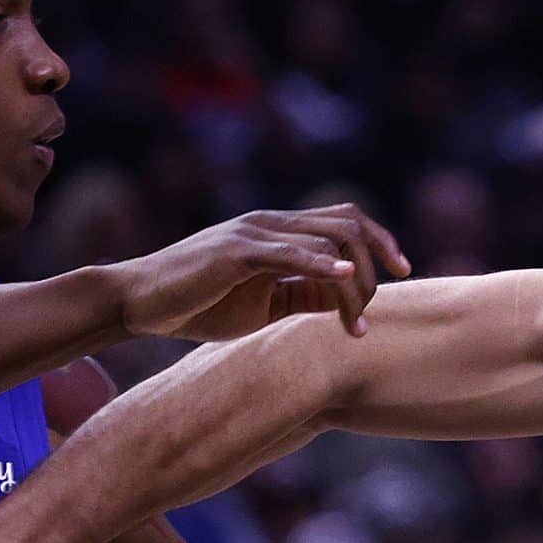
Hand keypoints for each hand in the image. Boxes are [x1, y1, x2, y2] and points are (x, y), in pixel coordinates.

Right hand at [118, 204, 410, 341]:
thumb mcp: (263, 306)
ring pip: (327, 238)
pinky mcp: (234, 251)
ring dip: (353, 282)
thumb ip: (303, 296)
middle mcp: (271, 223)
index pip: (345, 219)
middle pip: (348, 224)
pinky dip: (320, 263)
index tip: (402, 273)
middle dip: (375, 266)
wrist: (140, 303)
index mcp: (279, 231)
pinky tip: (341, 280)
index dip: (381, 242)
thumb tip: (344, 299)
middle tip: (370, 314)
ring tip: (356, 322)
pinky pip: (287, 252)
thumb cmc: (198, 305)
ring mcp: (253, 233)